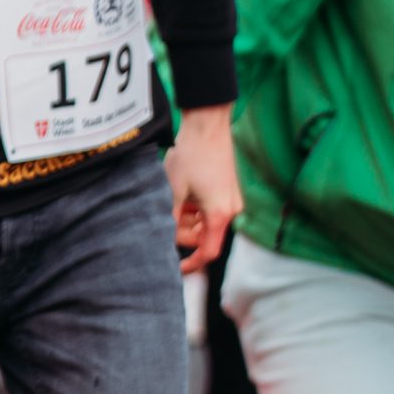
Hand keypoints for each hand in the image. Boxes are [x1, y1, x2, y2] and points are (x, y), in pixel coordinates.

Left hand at [164, 103, 240, 274]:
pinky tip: (182, 191)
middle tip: (165, 217)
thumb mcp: (173, 192)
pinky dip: (194, 207)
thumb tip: (162, 241)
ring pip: (204, 223)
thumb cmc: (190, 156)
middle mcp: (230, 211)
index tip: (176, 269)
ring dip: (187, 217)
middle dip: (183, 233)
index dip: (192, 264)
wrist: (207, 124)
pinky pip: (208, 209)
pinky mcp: (226, 191)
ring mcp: (230, 200)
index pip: (208, 252)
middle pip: (204, 237)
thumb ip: (170, 221)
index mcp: (219, 215)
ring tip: (174, 196)